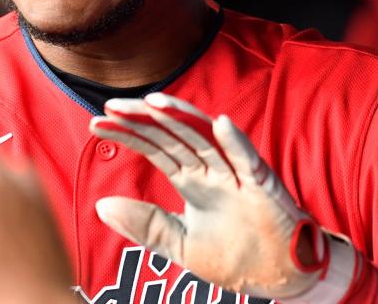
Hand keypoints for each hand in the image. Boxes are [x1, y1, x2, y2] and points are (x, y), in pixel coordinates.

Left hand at [90, 93, 351, 300]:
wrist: (280, 276)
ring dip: (180, 118)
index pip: (154, 147)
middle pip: (172, 134)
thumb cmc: (234, 256)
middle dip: (143, 119)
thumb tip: (101, 205)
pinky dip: (236, 142)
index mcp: (191, 178)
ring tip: (152, 102)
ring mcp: (236, 173)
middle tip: (112, 105)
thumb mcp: (179, 243)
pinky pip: (249, 160)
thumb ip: (144, 224)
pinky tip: (221, 123)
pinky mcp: (263, 186)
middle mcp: (211, 168)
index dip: (128, 134)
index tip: (96, 123)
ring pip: (205, 138)